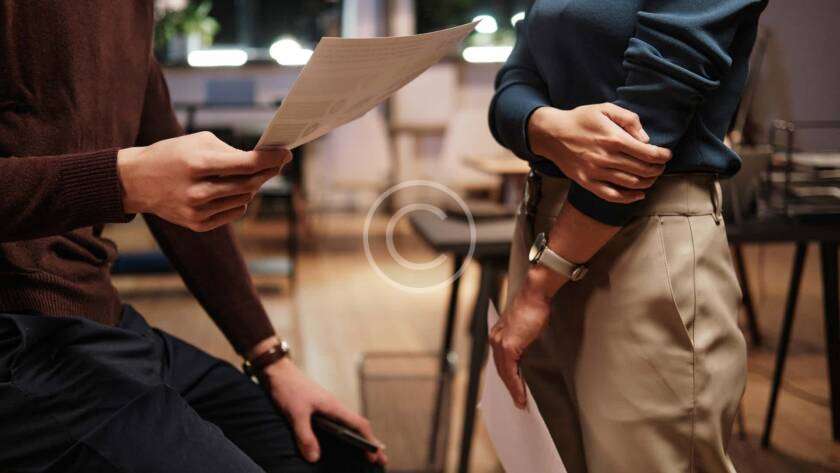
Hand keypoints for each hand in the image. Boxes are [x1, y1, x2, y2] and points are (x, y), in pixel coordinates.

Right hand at [118, 131, 290, 231]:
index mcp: (198, 165)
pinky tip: (230, 191)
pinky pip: (234, 212)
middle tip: (276, 162)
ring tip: (246, 174)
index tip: (286, 153)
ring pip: (245, 198)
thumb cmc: (172, 154)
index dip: (271, 159)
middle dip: (267, 171)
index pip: (247, 164)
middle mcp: (198, 191)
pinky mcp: (197, 224)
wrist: (136, 181)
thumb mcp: (198, 142)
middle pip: (250, 183)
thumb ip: (231, 151)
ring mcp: (197, 211)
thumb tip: (263, 160)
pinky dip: (238, 200)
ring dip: (251, 185)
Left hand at [261, 358, 387, 465]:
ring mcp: (326, 408)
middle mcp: (334, 407)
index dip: (369, 440)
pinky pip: (338, 425)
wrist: (278, 371)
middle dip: (370, 443)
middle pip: (358, 427)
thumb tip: (315, 459)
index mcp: (333, 407)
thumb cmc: (288, 388)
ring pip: (349, 425)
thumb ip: (305, 436)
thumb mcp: (295, 414)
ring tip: (367, 456)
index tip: (377, 456)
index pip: (358, 425)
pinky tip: (343, 444)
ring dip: (359, 440)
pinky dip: (346, 435)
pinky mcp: (318, 410)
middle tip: (381, 461)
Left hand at [489, 268, 555, 408]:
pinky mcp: (508, 346)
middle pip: (500, 369)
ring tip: (520, 403)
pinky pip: (511, 372)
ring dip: (512, 391)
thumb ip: (522, 340)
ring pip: (504, 374)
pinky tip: (521, 396)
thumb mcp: (525, 326)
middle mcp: (495, 339)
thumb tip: (528, 353)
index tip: (512, 389)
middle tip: (517, 402)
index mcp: (498, 334)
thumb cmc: (534, 306)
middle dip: (508, 387)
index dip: (506, 377)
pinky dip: (515, 386)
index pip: (500, 361)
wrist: (535, 294)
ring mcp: (500, 342)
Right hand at [528, 104, 671, 202]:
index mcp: (613, 138)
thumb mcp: (605, 108)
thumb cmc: (581, 119)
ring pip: (630, 184)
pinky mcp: (587, 182)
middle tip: (661, 166)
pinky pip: (612, 196)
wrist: (552, 134)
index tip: (667, 155)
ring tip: (652, 177)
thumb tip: (645, 139)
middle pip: (642, 170)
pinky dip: (629, 198)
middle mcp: (606, 158)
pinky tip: (639, 195)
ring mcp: (596, 172)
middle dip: (657, 169)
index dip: (662, 156)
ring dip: (647, 183)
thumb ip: (629, 119)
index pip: (647, 153)